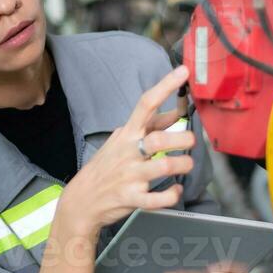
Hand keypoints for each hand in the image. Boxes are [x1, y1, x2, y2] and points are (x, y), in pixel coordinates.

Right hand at [55, 66, 195, 240]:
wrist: (81, 200)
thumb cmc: (106, 166)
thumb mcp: (123, 140)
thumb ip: (150, 127)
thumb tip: (175, 112)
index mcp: (127, 134)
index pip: (146, 104)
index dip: (165, 86)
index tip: (183, 72)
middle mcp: (128, 152)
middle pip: (159, 139)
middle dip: (182, 139)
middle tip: (191, 141)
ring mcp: (130, 176)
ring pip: (163, 167)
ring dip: (183, 164)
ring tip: (186, 164)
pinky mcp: (131, 198)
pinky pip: (158, 198)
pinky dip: (172, 194)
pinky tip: (176, 189)